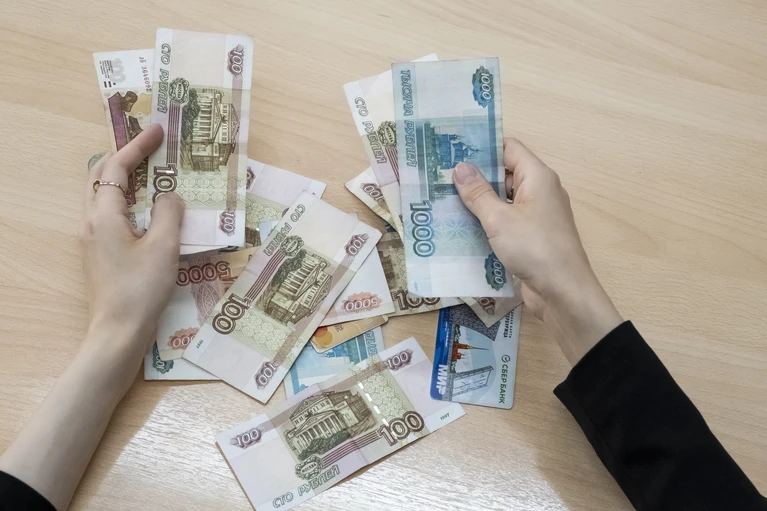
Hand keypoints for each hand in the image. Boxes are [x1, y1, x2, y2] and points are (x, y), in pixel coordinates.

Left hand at [81, 124, 183, 381]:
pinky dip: (127, 199)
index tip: (159, 131)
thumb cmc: (141, 289)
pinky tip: (149, 209)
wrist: (118, 332)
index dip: (138, 146)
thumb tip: (172, 196)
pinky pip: (111, 213)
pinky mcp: (101, 253)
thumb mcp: (164, 248)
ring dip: (125, 177)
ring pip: (103, 194)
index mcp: (104, 215)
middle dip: (125, 156)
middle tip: (153, 146)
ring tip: (153, 171)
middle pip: (100, 175)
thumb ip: (170, 214)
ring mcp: (93, 238)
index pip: (117, 167)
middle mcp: (92, 221)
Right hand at [453, 138, 621, 364]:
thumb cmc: (534, 248)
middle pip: (504, 173)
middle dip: (475, 175)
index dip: (483, 146)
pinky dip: (487, 221)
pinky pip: (506, 221)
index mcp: (537, 177)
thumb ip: (478, 193)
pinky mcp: (531, 237)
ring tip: (444, 199)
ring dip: (478, 201)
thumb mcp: (499, 219)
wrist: (562, 292)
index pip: (509, 148)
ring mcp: (536, 215)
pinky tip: (461, 226)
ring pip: (503, 199)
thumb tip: (460, 168)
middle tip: (440, 175)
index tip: (453, 148)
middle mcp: (539, 191)